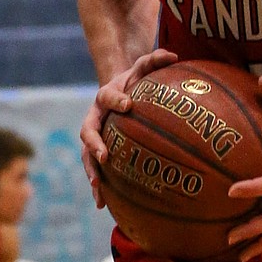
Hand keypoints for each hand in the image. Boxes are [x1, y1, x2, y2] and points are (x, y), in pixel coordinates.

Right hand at [80, 48, 176, 205]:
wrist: (119, 93)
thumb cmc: (136, 82)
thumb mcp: (143, 69)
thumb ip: (155, 60)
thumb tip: (174, 55)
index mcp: (105, 96)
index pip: (108, 96)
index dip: (116, 99)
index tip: (128, 105)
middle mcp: (95, 117)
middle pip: (88, 130)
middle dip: (94, 144)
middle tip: (104, 156)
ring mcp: (94, 137)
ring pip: (87, 155)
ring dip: (91, 171)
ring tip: (98, 188)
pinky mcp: (98, 152)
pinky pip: (96, 170)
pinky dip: (99, 187)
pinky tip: (103, 206)